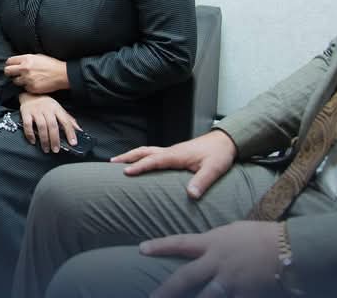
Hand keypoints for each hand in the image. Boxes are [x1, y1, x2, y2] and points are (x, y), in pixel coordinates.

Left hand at [4, 53, 68, 93]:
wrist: (61, 74)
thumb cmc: (51, 65)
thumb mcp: (38, 56)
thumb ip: (26, 59)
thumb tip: (18, 61)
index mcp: (26, 59)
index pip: (9, 61)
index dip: (9, 64)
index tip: (11, 66)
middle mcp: (25, 68)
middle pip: (7, 71)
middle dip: (9, 73)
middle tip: (13, 74)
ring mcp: (27, 79)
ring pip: (15, 81)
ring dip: (19, 81)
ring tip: (26, 79)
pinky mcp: (31, 88)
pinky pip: (24, 88)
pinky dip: (27, 87)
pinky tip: (33, 83)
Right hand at [18, 93, 79, 152]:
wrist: (30, 93)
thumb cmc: (46, 103)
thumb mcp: (58, 109)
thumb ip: (68, 120)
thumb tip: (79, 130)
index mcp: (57, 108)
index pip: (65, 121)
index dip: (70, 133)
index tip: (73, 143)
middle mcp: (47, 109)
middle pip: (53, 125)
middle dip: (55, 139)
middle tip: (56, 149)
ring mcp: (36, 110)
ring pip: (41, 126)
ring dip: (44, 139)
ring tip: (46, 149)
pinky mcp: (25, 113)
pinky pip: (28, 125)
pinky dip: (30, 134)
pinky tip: (33, 141)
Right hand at [111, 130, 237, 199]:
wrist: (225, 141)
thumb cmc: (219, 155)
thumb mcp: (214, 169)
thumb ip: (202, 182)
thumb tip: (191, 195)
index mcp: (176, 155)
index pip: (153, 160)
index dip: (140, 166)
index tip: (126, 172)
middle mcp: (170, 152)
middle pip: (144, 152)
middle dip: (127, 157)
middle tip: (111, 163)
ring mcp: (171, 152)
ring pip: (146, 151)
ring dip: (132, 155)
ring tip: (118, 162)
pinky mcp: (174, 154)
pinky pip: (152, 153)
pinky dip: (141, 156)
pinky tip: (139, 162)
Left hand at [142, 221, 281, 297]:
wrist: (290, 247)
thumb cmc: (263, 236)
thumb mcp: (233, 232)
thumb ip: (216, 242)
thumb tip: (204, 248)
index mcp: (212, 243)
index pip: (180, 243)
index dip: (159, 246)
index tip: (141, 249)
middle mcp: (217, 263)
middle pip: (185, 278)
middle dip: (166, 290)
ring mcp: (230, 281)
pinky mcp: (245, 295)